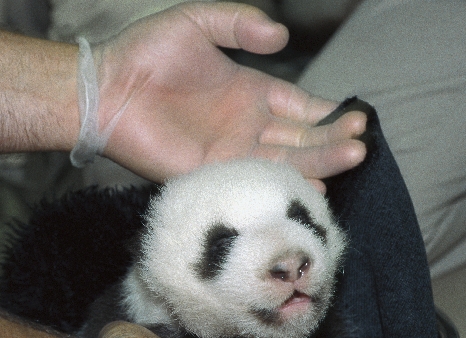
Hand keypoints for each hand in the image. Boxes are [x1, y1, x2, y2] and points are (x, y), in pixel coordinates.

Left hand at [93, 2, 366, 188]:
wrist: (106, 89)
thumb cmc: (146, 53)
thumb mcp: (198, 21)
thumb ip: (240, 23)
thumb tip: (282, 37)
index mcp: (250, 92)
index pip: (301, 106)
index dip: (328, 112)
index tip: (355, 117)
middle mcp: (247, 127)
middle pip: (301, 139)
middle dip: (332, 142)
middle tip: (359, 143)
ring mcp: (230, 154)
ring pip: (285, 163)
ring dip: (318, 164)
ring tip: (351, 160)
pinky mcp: (210, 175)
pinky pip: (253, 183)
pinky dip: (282, 187)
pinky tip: (312, 189)